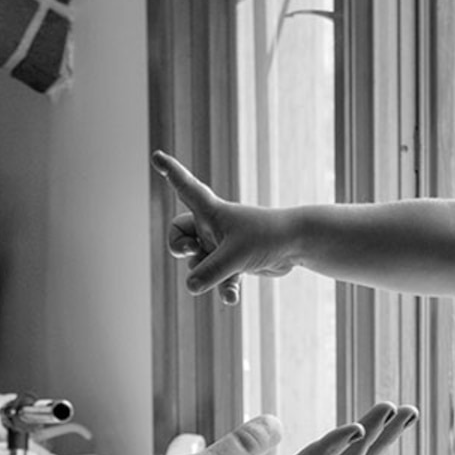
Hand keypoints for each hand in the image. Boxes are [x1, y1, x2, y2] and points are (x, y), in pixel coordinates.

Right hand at [154, 151, 303, 303]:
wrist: (297, 245)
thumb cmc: (267, 238)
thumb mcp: (234, 256)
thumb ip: (209, 272)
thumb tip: (190, 287)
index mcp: (211, 210)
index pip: (185, 187)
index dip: (171, 172)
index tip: (157, 156)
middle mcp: (213, 224)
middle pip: (179, 233)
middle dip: (178, 246)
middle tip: (191, 250)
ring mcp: (221, 243)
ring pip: (198, 263)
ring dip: (207, 275)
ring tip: (226, 280)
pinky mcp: (233, 261)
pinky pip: (218, 277)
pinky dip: (224, 287)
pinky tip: (232, 299)